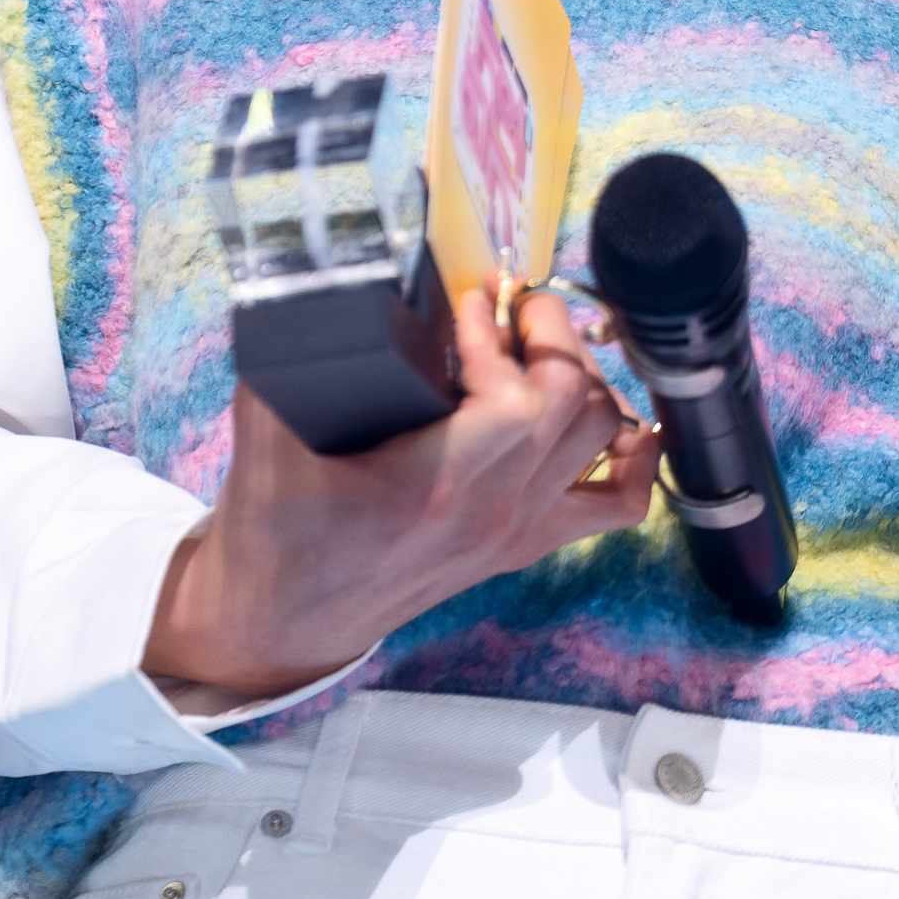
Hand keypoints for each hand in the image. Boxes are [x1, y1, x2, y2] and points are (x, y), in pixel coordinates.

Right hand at [144, 285, 658, 701]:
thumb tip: (313, 275)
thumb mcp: (265, 433)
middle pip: (575, 402)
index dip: (497, 333)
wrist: (282, 623)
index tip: (465, 301)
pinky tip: (616, 419)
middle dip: (549, 333)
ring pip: (603, 435)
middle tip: (507, 303)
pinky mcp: (524, 544)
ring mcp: (517, 529)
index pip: (517, 396)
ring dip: (584, 376)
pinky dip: (632, 456)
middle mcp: (494, 509)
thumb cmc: (274, 529)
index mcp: (436, 483)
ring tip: (536, 345)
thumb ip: (288, 351)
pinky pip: (618, 505)